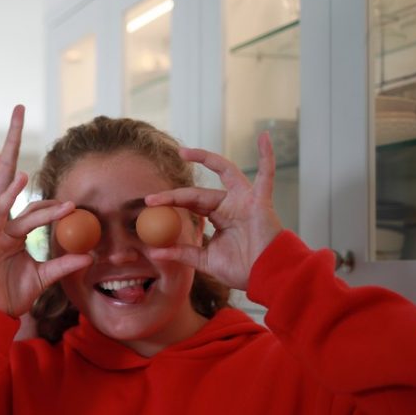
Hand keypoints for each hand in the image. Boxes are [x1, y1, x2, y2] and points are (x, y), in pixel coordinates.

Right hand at [0, 174, 92, 316]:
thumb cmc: (14, 295)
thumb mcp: (43, 277)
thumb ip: (64, 265)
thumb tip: (90, 257)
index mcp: (16, 238)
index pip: (35, 217)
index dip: (52, 211)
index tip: (72, 207)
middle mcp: (2, 235)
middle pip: (24, 214)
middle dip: (44, 207)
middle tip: (64, 202)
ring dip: (10, 195)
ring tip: (21, 178)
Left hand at [143, 133, 282, 289]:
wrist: (266, 276)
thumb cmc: (242, 269)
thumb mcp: (205, 260)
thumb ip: (182, 252)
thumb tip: (154, 251)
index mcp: (219, 217)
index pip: (190, 203)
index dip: (170, 202)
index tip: (148, 203)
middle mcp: (231, 204)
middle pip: (198, 192)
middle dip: (175, 194)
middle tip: (152, 197)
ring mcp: (246, 200)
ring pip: (225, 172)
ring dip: (205, 159)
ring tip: (184, 152)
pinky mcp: (261, 201)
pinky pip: (266, 175)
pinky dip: (266, 156)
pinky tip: (264, 138)